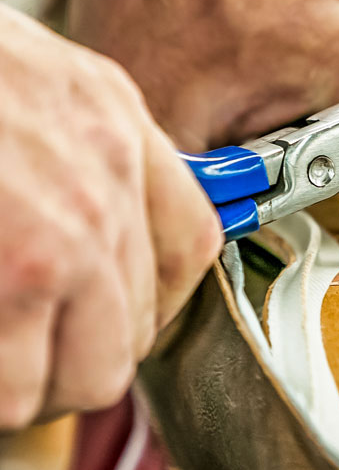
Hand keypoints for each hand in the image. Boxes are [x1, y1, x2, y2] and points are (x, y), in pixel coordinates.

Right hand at [0, 3, 220, 428]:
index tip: (113, 316)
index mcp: (113, 122)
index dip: (156, 299)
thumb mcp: (32, 80)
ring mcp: (61, 236)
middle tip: (24, 349)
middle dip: (78, 356)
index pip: (191, 244)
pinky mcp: (15, 277)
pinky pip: (18, 389)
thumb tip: (105, 244)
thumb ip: (84, 154)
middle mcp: (105, 182)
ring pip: (87, 376)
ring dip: (32, 381)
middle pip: (137, 332)